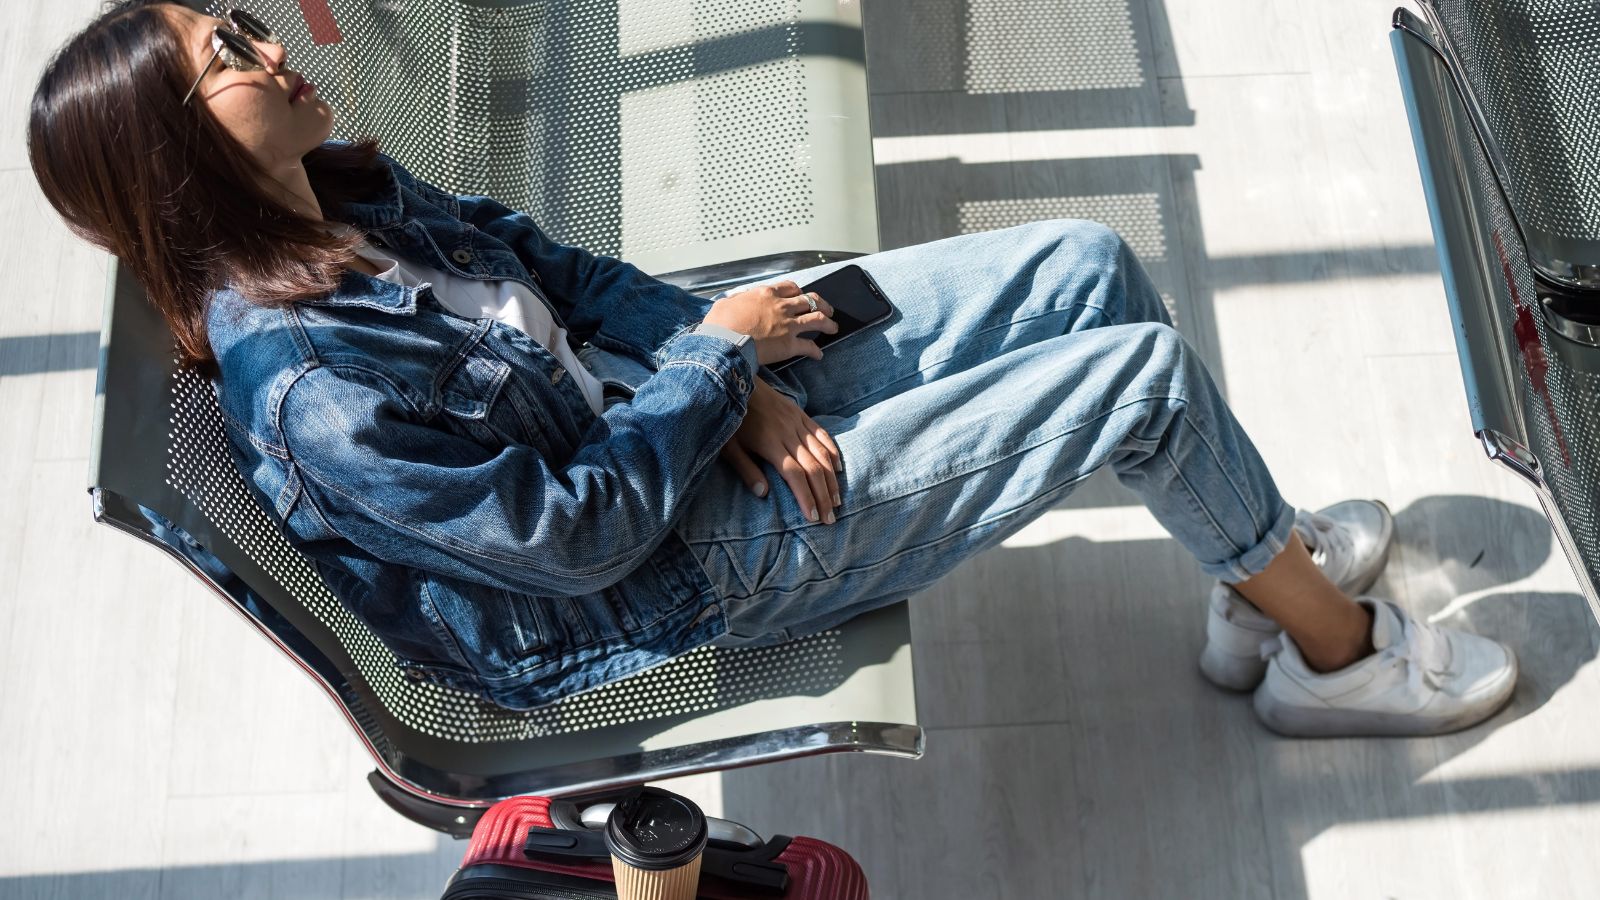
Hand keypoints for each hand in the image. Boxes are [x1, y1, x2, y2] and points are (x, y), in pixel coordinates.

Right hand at [703, 279, 838, 365]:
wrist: (724, 343)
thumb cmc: (719, 325)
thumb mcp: (725, 304)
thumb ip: (736, 301)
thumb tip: (736, 301)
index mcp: (766, 294)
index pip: (790, 287)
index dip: (799, 292)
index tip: (801, 295)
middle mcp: (781, 307)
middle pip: (810, 300)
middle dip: (821, 304)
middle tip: (827, 309)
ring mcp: (788, 325)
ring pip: (817, 319)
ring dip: (828, 323)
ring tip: (833, 327)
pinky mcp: (789, 345)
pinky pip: (808, 347)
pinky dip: (815, 351)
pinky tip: (818, 355)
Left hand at [719, 380, 843, 523]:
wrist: (734, 378)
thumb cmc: (727, 416)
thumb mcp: (728, 446)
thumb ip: (746, 470)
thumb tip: (763, 495)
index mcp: (770, 444)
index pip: (795, 476)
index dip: (806, 497)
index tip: (813, 518)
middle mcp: (788, 434)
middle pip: (813, 468)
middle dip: (824, 496)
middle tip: (831, 518)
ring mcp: (796, 422)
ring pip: (822, 453)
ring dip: (831, 479)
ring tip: (837, 500)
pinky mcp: (799, 413)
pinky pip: (822, 433)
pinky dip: (832, 451)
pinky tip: (837, 467)